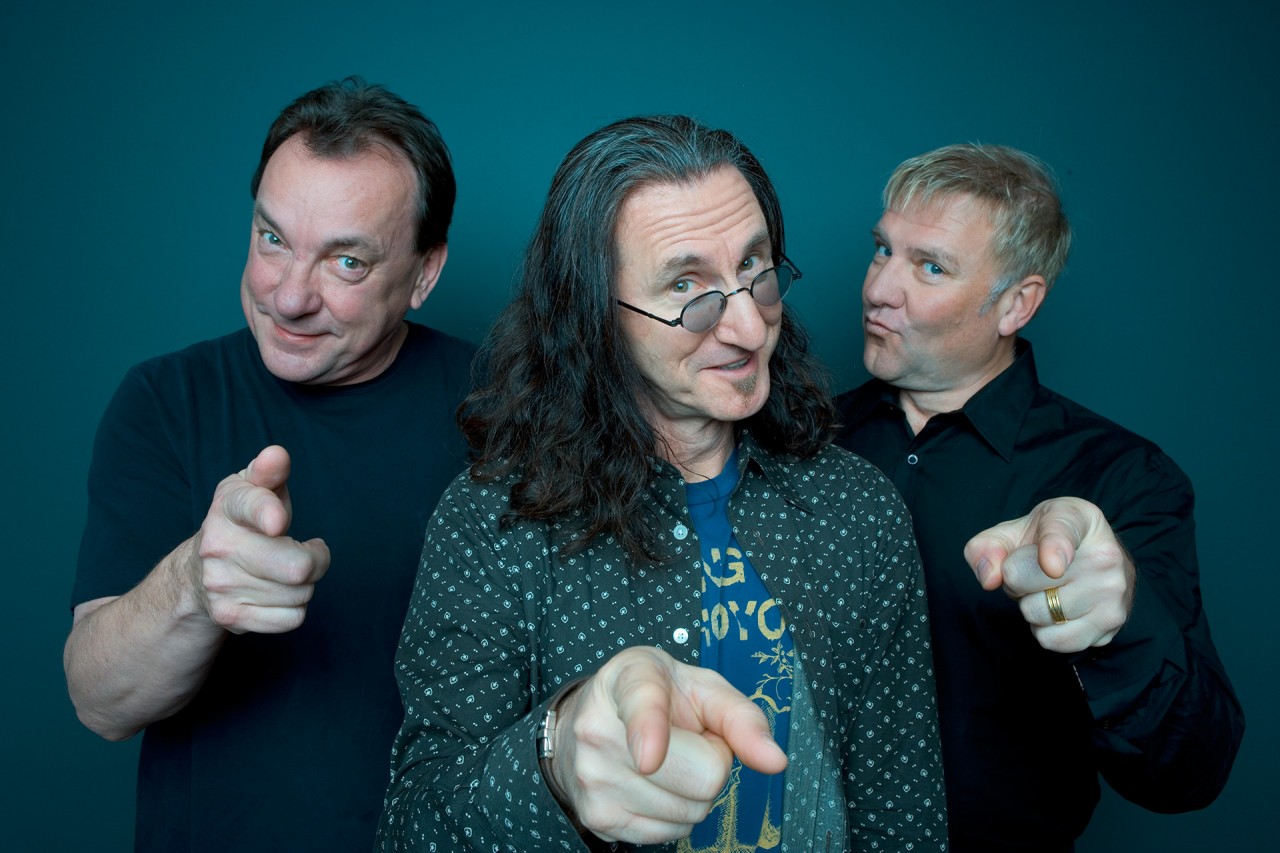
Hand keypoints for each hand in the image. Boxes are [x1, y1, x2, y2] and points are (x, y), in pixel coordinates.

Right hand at [192, 445, 329, 633]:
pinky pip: (291, 619)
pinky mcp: (228, 616)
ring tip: (285, 571)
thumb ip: (269, 472)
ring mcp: (220, 584)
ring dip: (304, 585)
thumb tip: (277, 455)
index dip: (267, 513)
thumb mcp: (252, 490)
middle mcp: (217, 546)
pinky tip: (277, 593)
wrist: (198, 574)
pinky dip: (294, 608)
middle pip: (297, 566)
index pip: (249, 505)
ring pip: (299, 594)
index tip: (277, 522)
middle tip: (308, 552)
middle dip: (316, 561)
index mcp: (227, 506)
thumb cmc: (243, 523)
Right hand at [550, 646, 786, 843]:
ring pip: (689, 813)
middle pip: (700, 777)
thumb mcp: (703, 688)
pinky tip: (655, 785)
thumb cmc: (659, 698)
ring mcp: (593, 778)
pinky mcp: (597, 817)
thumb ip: (742, 718)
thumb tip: (775, 761)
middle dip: (711, 763)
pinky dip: (675, 814)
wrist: (594, 718)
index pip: (642, 707)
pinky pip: (670, 833)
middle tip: (688, 741)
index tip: (649, 757)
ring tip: (670, 760)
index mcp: (629, 679)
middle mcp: (599, 730)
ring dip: (693, 792)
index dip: (649, 732)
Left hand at [964, 497, 1133, 652]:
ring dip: (1029, 606)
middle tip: (1032, 571)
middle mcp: (1105, 555)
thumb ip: (987, 546)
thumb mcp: (1013, 530)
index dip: (1053, 548)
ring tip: (1047, 589)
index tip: (1052, 564)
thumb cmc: (1047, 542)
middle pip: (1022, 579)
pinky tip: (1057, 610)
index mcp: (1079, 518)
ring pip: (1036, 613)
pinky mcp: (1111, 624)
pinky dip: (1044, 630)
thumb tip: (989, 579)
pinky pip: (1052, 640)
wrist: (1095, 559)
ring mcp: (1113, 593)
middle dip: (1015, 579)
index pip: (1062, 532)